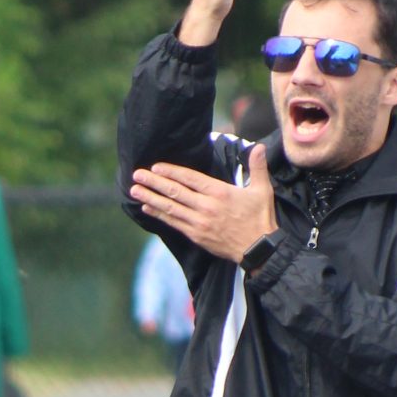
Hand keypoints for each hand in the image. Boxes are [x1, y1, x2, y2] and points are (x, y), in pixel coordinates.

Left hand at [129, 141, 275, 261]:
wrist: (258, 249)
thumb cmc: (260, 218)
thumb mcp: (262, 190)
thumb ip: (258, 167)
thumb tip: (259, 147)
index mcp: (219, 192)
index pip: (190, 179)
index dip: (171, 172)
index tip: (156, 166)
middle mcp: (206, 207)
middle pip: (175, 192)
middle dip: (154, 182)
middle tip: (137, 175)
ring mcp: (199, 222)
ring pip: (170, 208)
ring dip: (151, 198)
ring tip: (134, 190)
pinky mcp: (196, 235)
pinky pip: (173, 223)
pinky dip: (158, 215)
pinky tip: (147, 207)